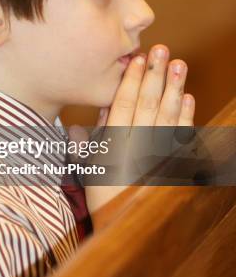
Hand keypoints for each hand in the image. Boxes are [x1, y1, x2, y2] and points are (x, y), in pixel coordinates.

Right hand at [68, 44, 195, 213]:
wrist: (126, 227)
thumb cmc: (103, 196)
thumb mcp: (88, 168)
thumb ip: (87, 141)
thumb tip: (92, 114)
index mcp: (114, 146)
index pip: (123, 106)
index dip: (130, 81)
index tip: (137, 59)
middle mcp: (138, 148)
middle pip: (147, 105)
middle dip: (154, 75)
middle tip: (161, 50)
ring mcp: (159, 156)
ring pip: (167, 116)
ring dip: (174, 88)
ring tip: (179, 64)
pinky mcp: (174, 164)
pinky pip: (182, 137)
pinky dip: (186, 117)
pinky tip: (188, 97)